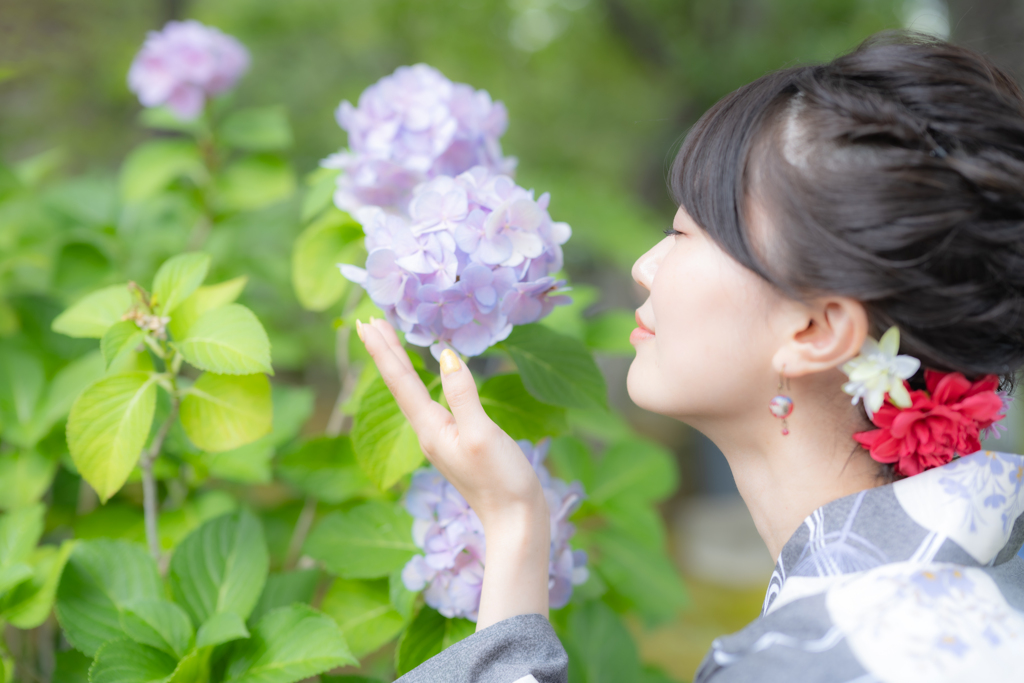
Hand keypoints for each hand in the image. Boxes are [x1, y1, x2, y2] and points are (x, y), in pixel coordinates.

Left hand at [357, 317, 550, 627]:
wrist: (517, 521)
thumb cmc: (502, 481)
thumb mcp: (482, 435)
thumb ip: (462, 395)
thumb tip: (445, 355)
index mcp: (430, 429)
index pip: (400, 381)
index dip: (384, 350)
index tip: (366, 323)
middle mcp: (429, 433)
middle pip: (400, 385)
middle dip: (385, 352)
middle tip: (367, 322)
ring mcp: (442, 439)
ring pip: (412, 393)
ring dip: (399, 365)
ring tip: (389, 342)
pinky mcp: (458, 443)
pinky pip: (429, 402)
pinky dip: (420, 381)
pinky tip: (427, 378)